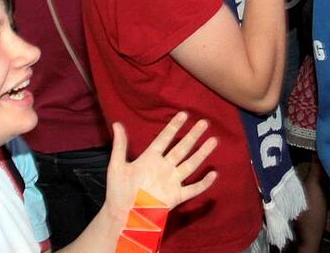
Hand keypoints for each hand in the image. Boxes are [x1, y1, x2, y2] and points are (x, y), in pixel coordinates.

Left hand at [102, 112, 217, 223]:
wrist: (121, 215)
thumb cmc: (117, 191)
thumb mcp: (116, 167)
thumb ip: (120, 146)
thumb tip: (116, 124)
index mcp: (150, 158)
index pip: (164, 139)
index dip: (174, 127)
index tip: (184, 114)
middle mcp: (164, 167)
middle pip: (182, 148)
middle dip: (193, 136)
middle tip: (204, 123)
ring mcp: (171, 181)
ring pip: (190, 164)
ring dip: (202, 153)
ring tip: (213, 140)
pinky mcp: (176, 197)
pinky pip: (193, 189)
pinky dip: (203, 183)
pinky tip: (213, 174)